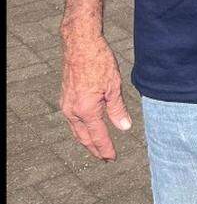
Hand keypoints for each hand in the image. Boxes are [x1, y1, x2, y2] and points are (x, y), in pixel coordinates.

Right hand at [60, 31, 131, 160]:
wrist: (81, 45)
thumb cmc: (98, 62)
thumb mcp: (114, 86)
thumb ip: (118, 109)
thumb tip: (124, 128)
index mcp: (87, 110)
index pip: (98, 136)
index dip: (106, 149)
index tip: (112, 158)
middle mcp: (73, 111)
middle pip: (84, 137)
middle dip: (95, 149)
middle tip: (105, 158)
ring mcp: (67, 105)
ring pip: (76, 130)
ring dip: (86, 141)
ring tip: (97, 148)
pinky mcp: (65, 98)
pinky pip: (72, 120)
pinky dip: (80, 129)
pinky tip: (86, 129)